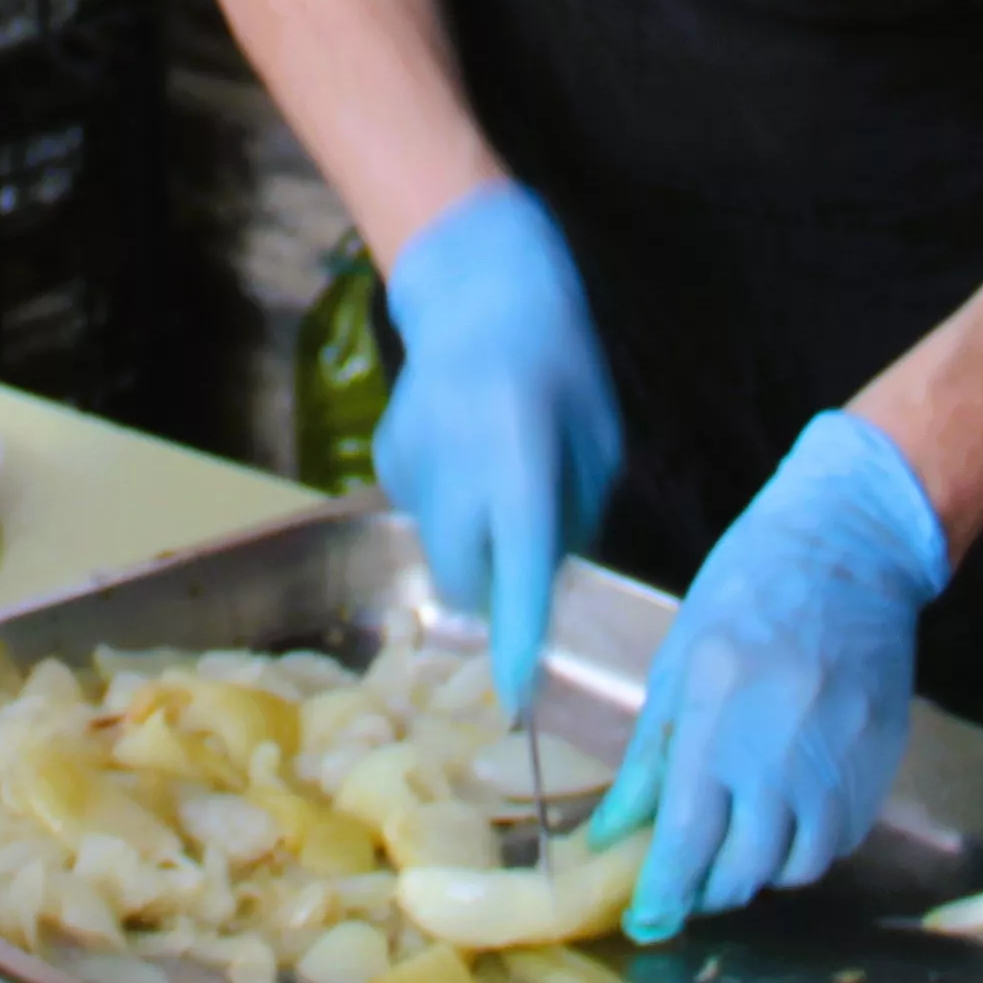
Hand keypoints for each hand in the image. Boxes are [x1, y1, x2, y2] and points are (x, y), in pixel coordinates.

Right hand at [375, 182, 621, 716]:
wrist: (478, 290)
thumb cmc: (560, 364)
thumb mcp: (596, 439)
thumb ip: (572, 513)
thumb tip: (543, 578)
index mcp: (520, 454)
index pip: (519, 560)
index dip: (518, 632)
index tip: (516, 693)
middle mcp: (455, 464)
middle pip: (466, 578)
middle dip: (495, 585)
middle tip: (525, 546)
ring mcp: (409, 462)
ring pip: (440, 548)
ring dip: (473, 538)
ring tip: (495, 473)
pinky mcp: (386, 458)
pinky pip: (423, 512)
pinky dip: (449, 505)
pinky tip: (464, 453)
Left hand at [591, 410, 947, 945]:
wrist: (849, 550)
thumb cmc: (748, 592)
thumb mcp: (678, 664)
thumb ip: (649, 758)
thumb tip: (614, 833)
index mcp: (719, 722)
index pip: (687, 841)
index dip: (663, 894)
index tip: (646, 919)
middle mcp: (783, 754)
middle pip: (745, 870)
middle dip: (709, 890)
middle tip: (688, 881)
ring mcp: (840, 762)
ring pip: (799, 866)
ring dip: (762, 873)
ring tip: (739, 847)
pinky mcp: (880, 762)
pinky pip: (842, 838)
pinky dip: (808, 847)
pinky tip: (787, 819)